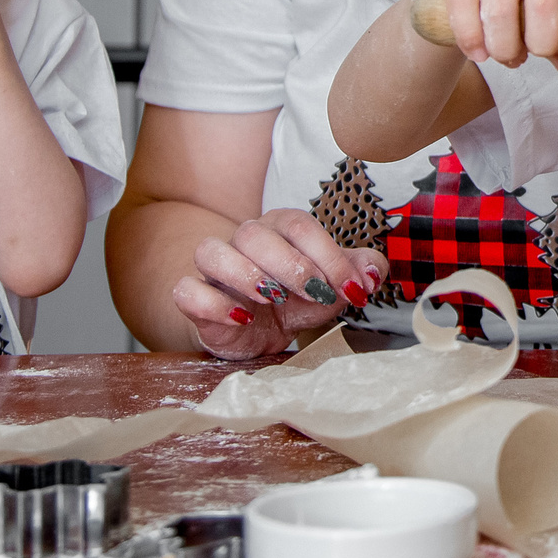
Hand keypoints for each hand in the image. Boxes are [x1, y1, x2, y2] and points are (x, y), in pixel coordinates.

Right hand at [171, 208, 390, 360]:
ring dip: (244, 274)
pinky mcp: (195, 300)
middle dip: (291, 265)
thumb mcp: (333, 287)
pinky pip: (186, 290)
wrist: (256, 332)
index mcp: (280, 229)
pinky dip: (211, 302)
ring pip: (211, 251)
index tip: (349, 287)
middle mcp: (243, 241)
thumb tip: (372, 273)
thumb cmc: (296, 300)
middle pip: (255, 233)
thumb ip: (360, 272)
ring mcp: (215, 270)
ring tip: (272, 299)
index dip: (327, 255)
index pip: (299, 225)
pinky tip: (240, 317)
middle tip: (316, 294)